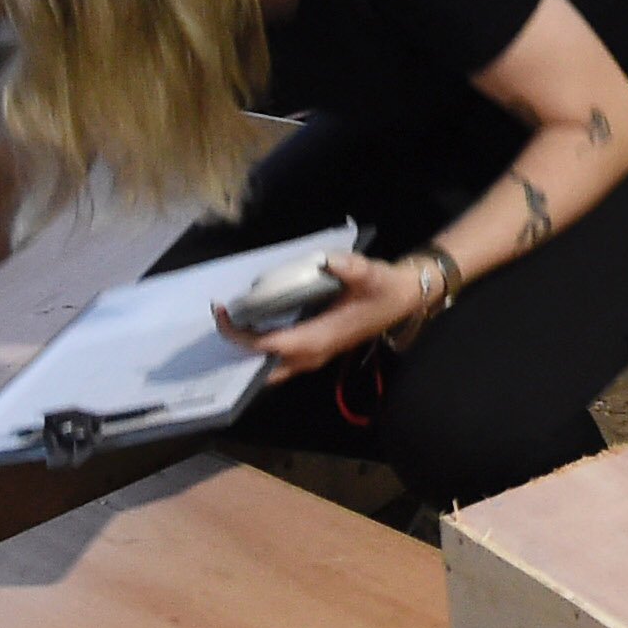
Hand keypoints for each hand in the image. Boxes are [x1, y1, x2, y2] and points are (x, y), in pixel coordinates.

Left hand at [221, 249, 427, 374]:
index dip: (241, 333)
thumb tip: (328, 261)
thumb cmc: (385, 289)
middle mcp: (313, 354)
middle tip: (222, 319)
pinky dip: (262, 346)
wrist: (404, 299)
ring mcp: (315, 354)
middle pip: (264, 367)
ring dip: (249, 350)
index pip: (269, 345)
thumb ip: (351, 268)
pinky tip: (254, 324)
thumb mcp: (371, 275)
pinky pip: (281, 358)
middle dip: (238, 348)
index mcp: (320, 338)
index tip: (222, 311)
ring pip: (272, 366)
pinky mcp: (316, 349)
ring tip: (232, 321)